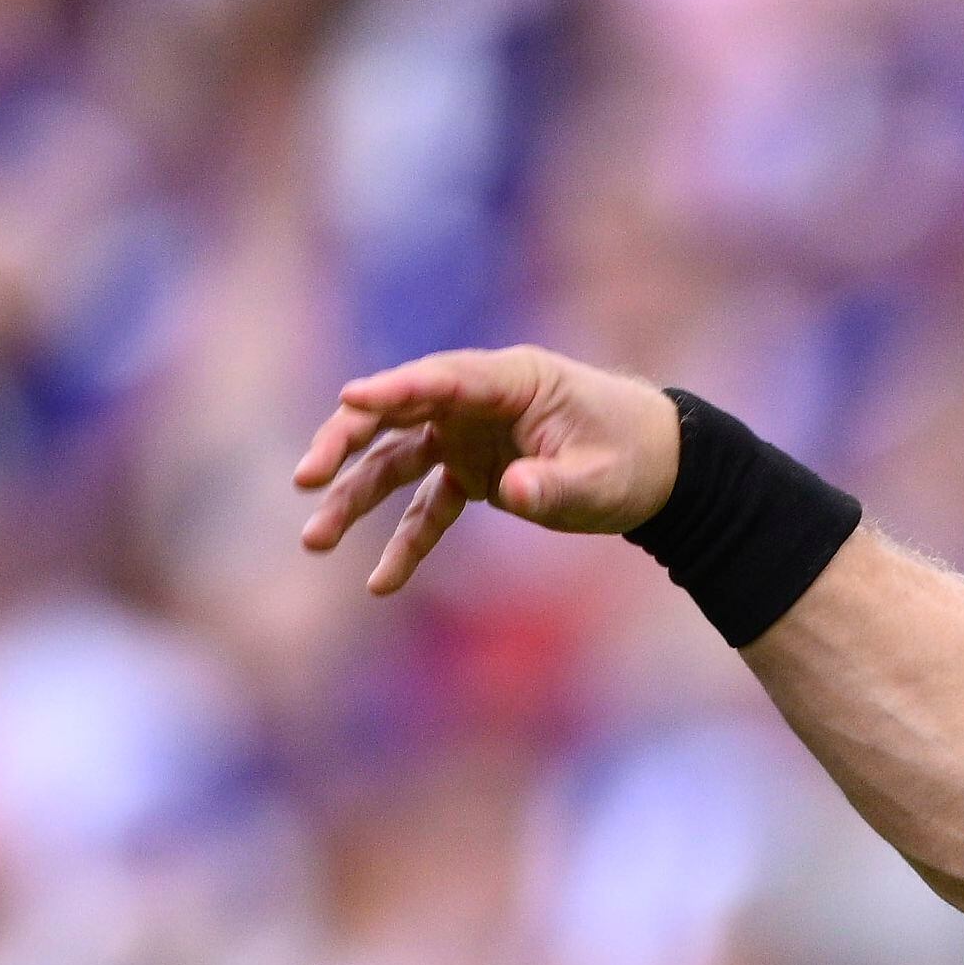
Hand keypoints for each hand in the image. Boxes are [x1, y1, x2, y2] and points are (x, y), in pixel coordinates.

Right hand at [290, 345, 686, 595]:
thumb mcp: (601, 479)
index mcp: (512, 381)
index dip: (394, 389)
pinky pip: (428, 508)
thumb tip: (511, 492)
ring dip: (354, 499)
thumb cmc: (632, 458)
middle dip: (346, 443)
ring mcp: (468, 437)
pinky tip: (380, 585)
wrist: (658, 469)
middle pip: (397, 414)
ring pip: (396, 463)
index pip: (442, 380)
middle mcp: (477, 403)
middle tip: (306, 477)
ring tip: (314, 541)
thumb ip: (554, 486)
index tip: (351, 398)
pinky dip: (405, 543)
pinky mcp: (471, 473)